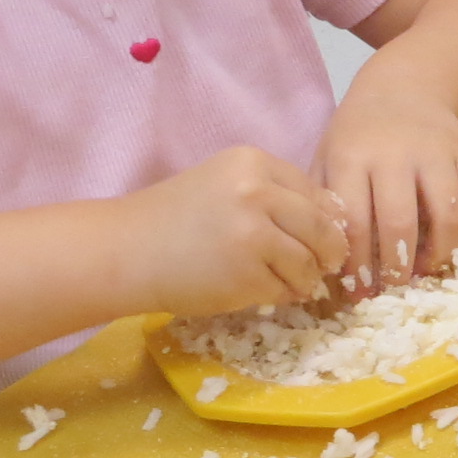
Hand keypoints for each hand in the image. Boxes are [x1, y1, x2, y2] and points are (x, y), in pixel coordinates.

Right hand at [113, 146, 347, 316]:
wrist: (126, 251)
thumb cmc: (173, 220)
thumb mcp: (225, 185)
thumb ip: (272, 195)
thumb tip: (331, 223)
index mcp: (254, 162)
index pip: (316, 193)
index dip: (325, 221)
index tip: (322, 238)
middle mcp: (258, 191)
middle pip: (322, 227)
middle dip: (329, 253)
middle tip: (325, 267)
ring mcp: (254, 233)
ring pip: (309, 262)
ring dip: (304, 278)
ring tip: (285, 281)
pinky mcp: (247, 273)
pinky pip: (285, 289)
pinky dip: (279, 295)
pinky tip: (258, 291)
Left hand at [314, 78, 457, 289]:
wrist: (405, 86)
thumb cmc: (358, 134)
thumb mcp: (328, 157)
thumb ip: (326, 204)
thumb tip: (325, 261)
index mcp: (352, 157)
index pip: (353, 221)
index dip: (356, 264)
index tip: (358, 291)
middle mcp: (395, 154)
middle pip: (399, 223)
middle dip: (397, 268)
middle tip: (394, 289)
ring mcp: (436, 152)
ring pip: (447, 214)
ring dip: (438, 253)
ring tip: (425, 268)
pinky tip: (453, 240)